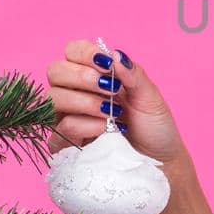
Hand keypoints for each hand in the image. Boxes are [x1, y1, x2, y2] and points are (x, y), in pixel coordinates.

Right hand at [46, 40, 187, 165]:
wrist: (159, 161)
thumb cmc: (154, 127)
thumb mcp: (150, 97)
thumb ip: (133, 74)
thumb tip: (115, 56)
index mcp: (94, 75)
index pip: (73, 51)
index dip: (85, 53)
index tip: (106, 64)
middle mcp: (75, 93)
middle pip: (55, 71)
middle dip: (82, 77)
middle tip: (109, 89)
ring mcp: (67, 118)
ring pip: (54, 97)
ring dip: (84, 101)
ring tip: (111, 112)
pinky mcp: (66, 144)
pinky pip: (62, 127)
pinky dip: (84, 125)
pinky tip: (104, 129)